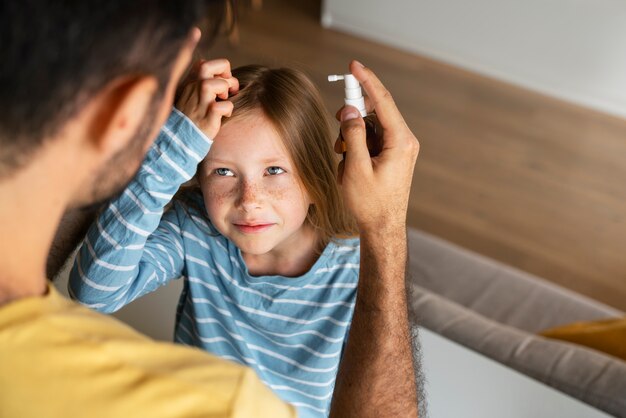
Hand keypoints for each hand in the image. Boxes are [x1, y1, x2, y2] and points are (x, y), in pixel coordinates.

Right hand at [175, 59, 238, 139]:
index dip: (218, 69)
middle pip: (207, 67)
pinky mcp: (207, 117)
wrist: (178, 141)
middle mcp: (192, 90)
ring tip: (224, 100)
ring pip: (217, 84)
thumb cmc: (188, 119)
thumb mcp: (188, 97)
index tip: (223, 82)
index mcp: (189, 84)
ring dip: (225, 90)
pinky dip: (228, 109)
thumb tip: (215, 70)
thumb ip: (198, 84)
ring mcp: (199, 103)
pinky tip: (224, 115)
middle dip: (225, 74)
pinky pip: (224, 106)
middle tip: (229, 88)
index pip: (203, 64)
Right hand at [335, 61, 419, 230]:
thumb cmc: (370, 203)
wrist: (383, 228)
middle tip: (337, 127)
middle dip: (352, 118)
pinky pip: (371, 141)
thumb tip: (349, 109)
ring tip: (343, 162)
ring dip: (351, 138)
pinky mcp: (392, 156)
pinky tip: (349, 168)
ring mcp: (399, 149)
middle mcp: (404, 141)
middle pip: (375, 113)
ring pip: (370, 128)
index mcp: (401, 141)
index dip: (366, 81)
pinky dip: (356, 149)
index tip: (354, 65)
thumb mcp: (356, 168)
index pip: (382, 101)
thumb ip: (353, 134)